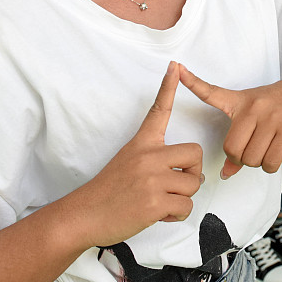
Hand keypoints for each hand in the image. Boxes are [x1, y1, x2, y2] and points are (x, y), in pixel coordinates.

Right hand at [74, 62, 204, 247]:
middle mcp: (148, 156)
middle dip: (193, 172)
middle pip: (196, 153)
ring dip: (183, 197)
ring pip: (193, 184)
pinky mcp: (154, 202)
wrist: (86, 214)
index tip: (175, 66)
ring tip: (162, 202)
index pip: (159, 110)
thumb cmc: (108, 191)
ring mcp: (152, 179)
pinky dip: (177, 215)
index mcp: (142, 143)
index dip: (168, 87)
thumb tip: (188, 172)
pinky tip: (159, 214)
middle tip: (178, 183)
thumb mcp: (127, 161)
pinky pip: (186, 207)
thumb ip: (155, 160)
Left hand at [178, 64, 281, 179]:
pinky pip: (270, 161)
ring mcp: (270, 118)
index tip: (178, 69)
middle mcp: (252, 108)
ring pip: (251, 158)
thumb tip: (226, 173)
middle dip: (239, 159)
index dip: (193, 82)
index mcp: (239, 101)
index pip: (211, 92)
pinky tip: (275, 155)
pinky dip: (270, 166)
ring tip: (266, 150)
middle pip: (232, 149)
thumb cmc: (277, 104)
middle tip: (250, 153)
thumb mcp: (255, 115)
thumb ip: (239, 141)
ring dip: (257, 163)